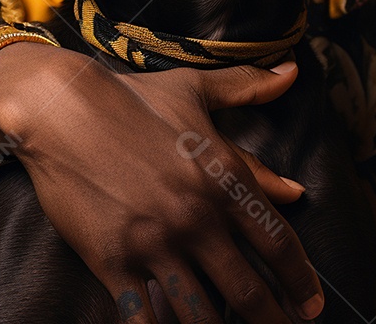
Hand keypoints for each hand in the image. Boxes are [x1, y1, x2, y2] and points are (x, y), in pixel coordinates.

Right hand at [0, 43, 323, 322]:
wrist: (64, 109)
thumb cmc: (133, 98)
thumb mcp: (197, 89)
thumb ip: (248, 89)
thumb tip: (292, 76)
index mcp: (224, 175)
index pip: (277, 240)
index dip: (300, 280)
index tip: (311, 304)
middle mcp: (197, 215)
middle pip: (247, 289)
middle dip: (271, 319)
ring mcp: (155, 243)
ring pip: (200, 312)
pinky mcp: (113, 262)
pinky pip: (145, 317)